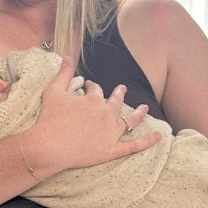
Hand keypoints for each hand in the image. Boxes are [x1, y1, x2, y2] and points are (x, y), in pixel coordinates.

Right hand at [26, 59, 159, 174]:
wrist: (48, 147)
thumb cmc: (49, 120)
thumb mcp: (53, 92)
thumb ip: (63, 74)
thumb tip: (68, 57)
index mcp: (94, 100)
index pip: (96, 90)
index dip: (91, 87)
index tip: (87, 86)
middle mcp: (106, 114)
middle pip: (116, 102)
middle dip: (118, 95)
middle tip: (121, 90)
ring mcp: (110, 133)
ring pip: (129, 121)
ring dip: (138, 114)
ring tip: (144, 108)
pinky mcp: (111, 150)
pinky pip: (134, 146)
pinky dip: (147, 141)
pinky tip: (159, 137)